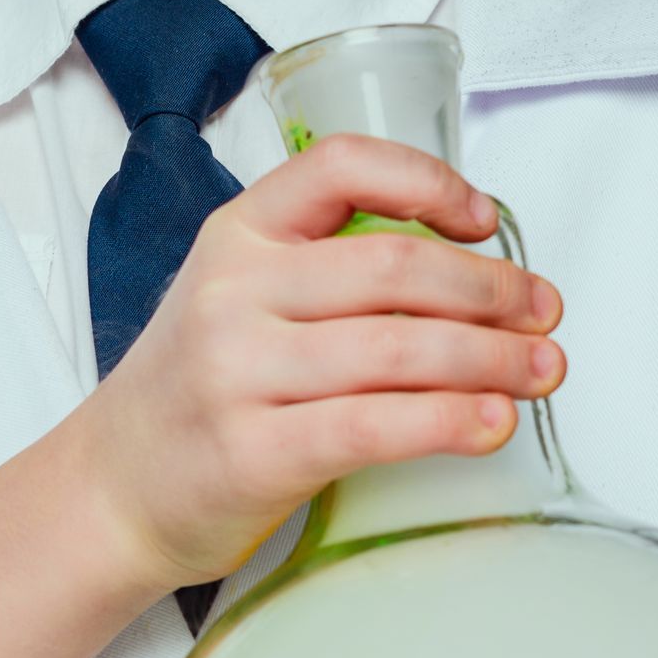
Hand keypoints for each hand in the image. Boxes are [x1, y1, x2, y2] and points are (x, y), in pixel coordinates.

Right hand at [76, 133, 564, 595]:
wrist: (112, 489)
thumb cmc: (196, 390)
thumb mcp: (235, 295)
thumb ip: (325, 268)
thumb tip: (466, 270)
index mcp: (237, 235)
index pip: (340, 167)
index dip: (427, 181)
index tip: (485, 218)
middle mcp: (233, 292)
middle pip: (394, 267)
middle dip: (491, 289)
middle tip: (544, 310)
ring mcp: (238, 373)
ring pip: (399, 347)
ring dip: (493, 358)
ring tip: (542, 369)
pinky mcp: (255, 452)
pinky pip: (376, 425)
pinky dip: (450, 420)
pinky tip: (493, 422)